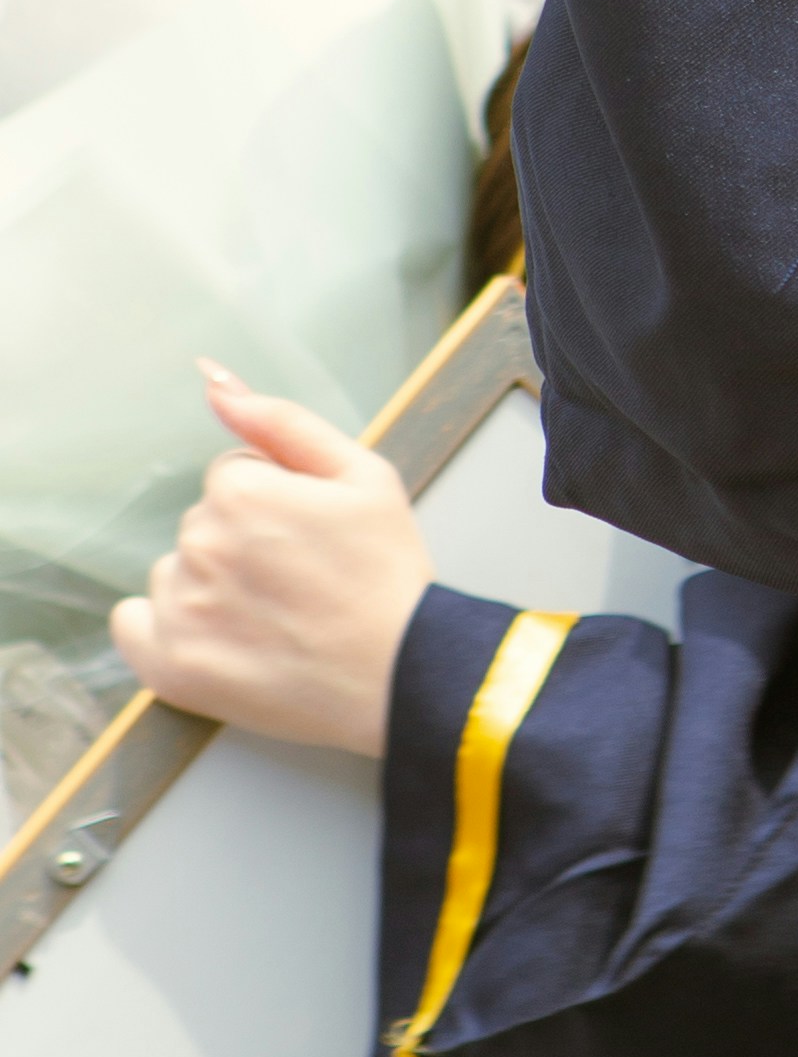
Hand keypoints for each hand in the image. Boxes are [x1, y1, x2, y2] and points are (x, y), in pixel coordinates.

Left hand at [110, 369, 430, 755]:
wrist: (405, 676)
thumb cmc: (390, 575)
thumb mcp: (363, 475)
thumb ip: (281, 421)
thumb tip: (214, 380)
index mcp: (239, 492)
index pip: (234, 479)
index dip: (281, 506)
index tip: (315, 542)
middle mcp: (199, 545)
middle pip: (203, 525)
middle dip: (244, 545)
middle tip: (304, 584)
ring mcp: (181, 609)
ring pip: (176, 573)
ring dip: (210, 588)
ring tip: (274, 619)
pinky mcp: (171, 665)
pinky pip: (133, 625)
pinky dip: (165, 630)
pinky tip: (219, 639)